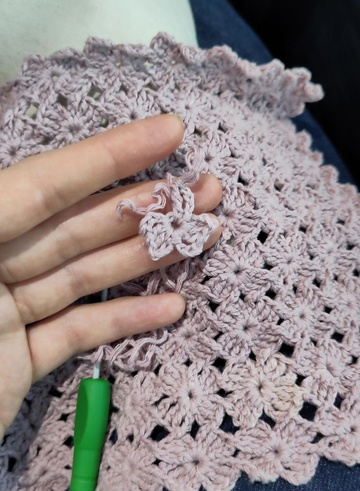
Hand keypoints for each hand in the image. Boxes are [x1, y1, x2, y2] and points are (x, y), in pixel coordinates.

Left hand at [0, 115, 221, 440]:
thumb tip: (17, 193)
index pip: (43, 185)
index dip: (106, 157)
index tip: (168, 131)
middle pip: (75, 226)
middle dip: (146, 205)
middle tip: (207, 187)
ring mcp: (5, 313)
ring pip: (85, 275)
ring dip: (147, 257)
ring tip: (206, 234)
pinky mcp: (19, 359)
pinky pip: (77, 331)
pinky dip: (124, 319)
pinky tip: (170, 306)